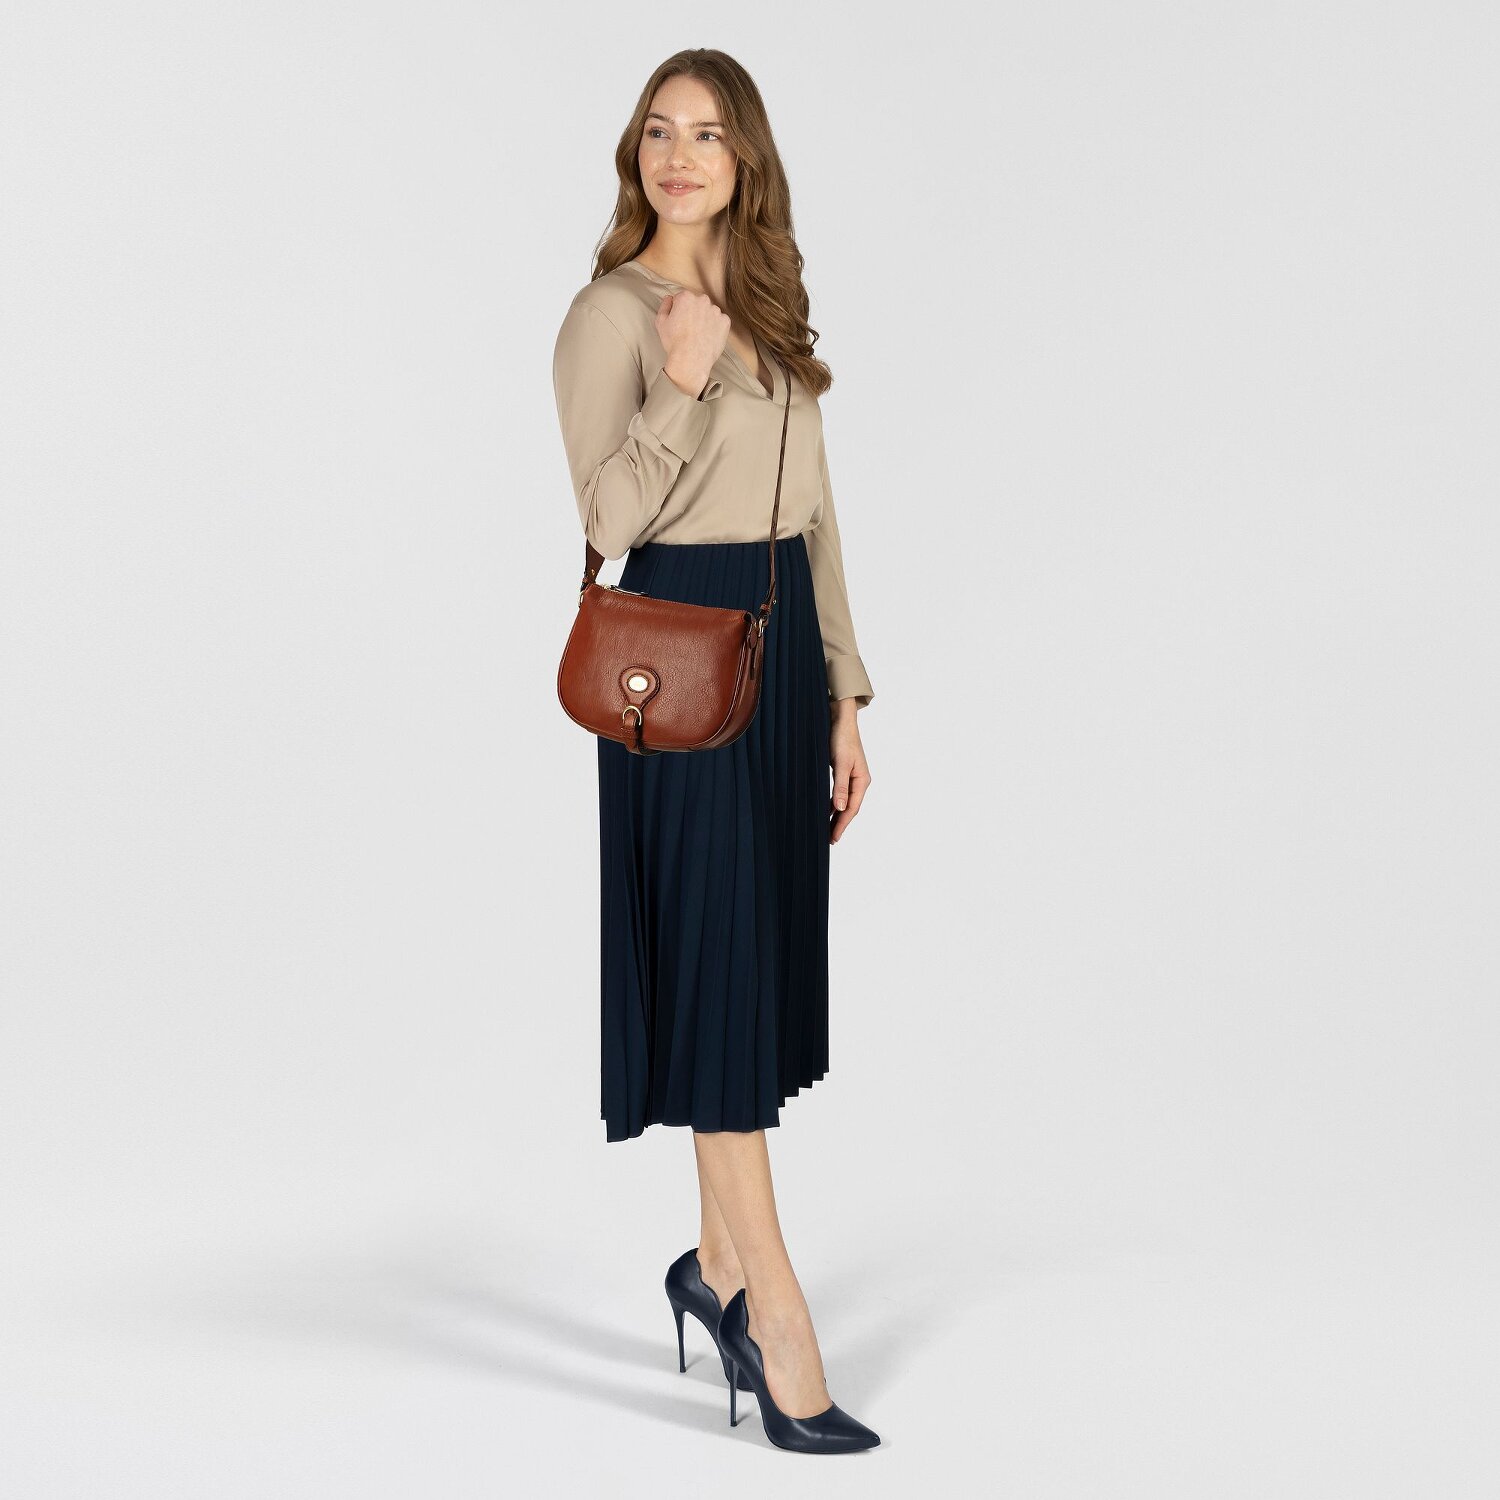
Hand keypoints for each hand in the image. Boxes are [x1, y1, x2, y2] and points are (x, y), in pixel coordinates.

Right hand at [655, 290, 730, 396]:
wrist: (691, 359)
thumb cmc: (674, 342)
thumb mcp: (661, 322)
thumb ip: (664, 306)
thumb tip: (669, 298)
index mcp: (686, 297)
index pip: (682, 298)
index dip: (679, 310)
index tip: (679, 320)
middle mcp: (703, 300)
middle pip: (697, 303)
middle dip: (693, 312)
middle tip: (689, 328)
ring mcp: (716, 311)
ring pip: (709, 312)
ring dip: (705, 319)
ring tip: (698, 334)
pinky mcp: (725, 322)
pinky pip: (720, 321)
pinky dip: (715, 327)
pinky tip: (708, 337)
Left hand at [829, 702, 870, 844]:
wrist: (841, 720)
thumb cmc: (842, 739)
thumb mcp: (840, 764)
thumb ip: (840, 787)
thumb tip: (839, 809)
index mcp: (862, 781)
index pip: (852, 808)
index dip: (842, 824)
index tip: (833, 838)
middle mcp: (859, 781)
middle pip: (849, 808)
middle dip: (840, 824)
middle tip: (829, 840)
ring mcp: (852, 777)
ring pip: (844, 802)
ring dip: (836, 816)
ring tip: (826, 830)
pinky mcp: (844, 772)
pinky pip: (839, 794)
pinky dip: (832, 804)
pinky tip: (825, 810)